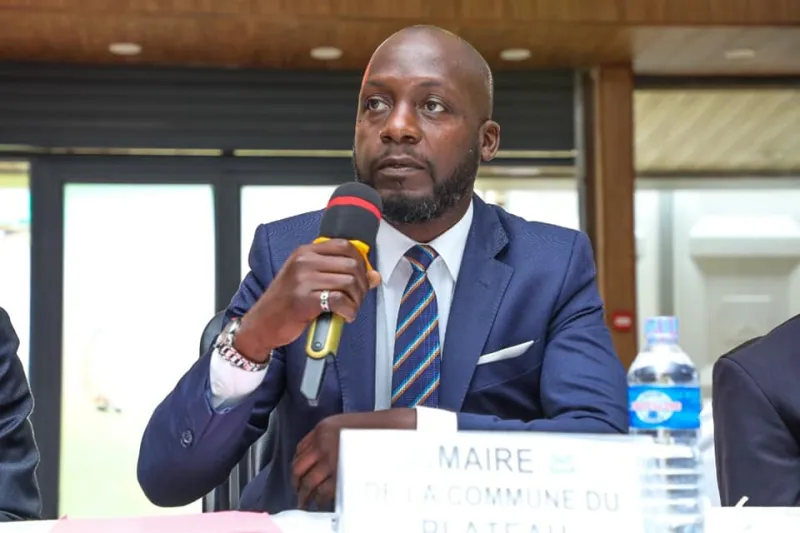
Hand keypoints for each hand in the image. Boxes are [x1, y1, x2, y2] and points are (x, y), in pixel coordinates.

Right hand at [235, 239, 380, 361]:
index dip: (361, 262)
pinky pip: (340, 300)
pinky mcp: (304, 300)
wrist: (262, 323)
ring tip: (351, 308)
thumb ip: (339, 274)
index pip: (344, 245)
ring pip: (349, 282)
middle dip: (362, 284)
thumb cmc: (285, 303)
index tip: (362, 276)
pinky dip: (349, 310)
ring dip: (357, 299)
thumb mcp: (309, 281)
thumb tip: (374, 276)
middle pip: (351, 264)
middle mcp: (304, 262)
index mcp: (305, 252)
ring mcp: (303, 280)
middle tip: (358, 298)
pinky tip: (346, 316)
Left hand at [292, 409, 415, 509]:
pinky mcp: (340, 475)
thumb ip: (329, 437)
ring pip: (308, 482)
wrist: (391, 430)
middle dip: (296, 481)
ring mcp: (330, 461)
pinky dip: (319, 498)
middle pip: (299, 467)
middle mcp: (322, 445)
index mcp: (322, 430)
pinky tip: (320, 501)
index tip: (298, 471)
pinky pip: (322, 491)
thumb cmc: (373, 427)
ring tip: (305, 500)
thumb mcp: (344, 424)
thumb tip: (320, 454)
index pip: (300, 449)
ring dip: (304, 494)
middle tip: (297, 489)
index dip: (297, 463)